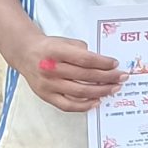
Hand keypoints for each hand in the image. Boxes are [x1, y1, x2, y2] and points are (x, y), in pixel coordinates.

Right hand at [8, 35, 123, 112]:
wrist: (25, 53)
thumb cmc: (49, 47)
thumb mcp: (66, 42)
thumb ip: (82, 51)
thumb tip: (104, 64)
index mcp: (56, 52)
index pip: (85, 59)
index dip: (103, 63)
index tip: (115, 64)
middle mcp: (50, 69)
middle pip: (85, 76)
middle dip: (108, 77)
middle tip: (122, 77)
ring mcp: (48, 84)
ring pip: (79, 91)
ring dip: (101, 91)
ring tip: (114, 89)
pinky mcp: (46, 96)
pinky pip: (68, 105)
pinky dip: (84, 105)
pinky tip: (97, 101)